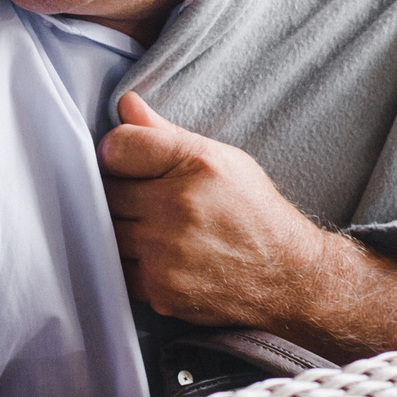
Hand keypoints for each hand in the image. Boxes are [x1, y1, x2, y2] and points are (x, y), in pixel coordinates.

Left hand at [99, 92, 396, 361]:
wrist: (290, 278)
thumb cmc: (256, 214)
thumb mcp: (221, 160)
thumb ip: (166, 134)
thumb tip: (125, 105)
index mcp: (195, 166)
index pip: (115, 148)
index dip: (118, 154)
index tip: (129, 164)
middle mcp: (178, 209)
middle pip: (106, 193)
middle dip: (120, 194)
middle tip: (145, 201)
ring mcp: (166, 255)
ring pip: (106, 233)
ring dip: (121, 230)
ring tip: (154, 229)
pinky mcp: (160, 291)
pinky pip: (119, 269)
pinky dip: (132, 263)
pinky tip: (160, 258)